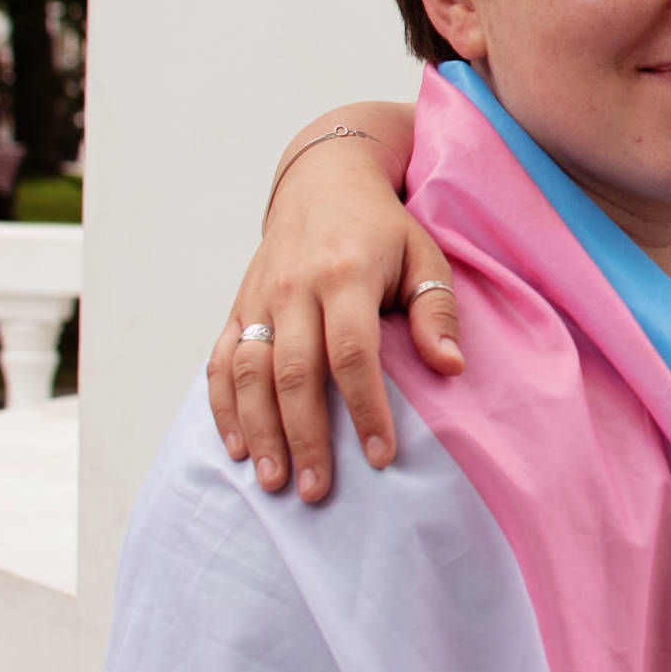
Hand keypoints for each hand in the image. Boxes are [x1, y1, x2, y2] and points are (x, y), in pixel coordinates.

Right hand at [206, 141, 460, 500]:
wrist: (323, 180)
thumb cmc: (384, 227)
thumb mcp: (424, 254)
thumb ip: (434, 311)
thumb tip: (451, 368)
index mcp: (345, 274)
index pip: (351, 352)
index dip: (365, 407)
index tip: (381, 456)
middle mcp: (294, 287)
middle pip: (293, 372)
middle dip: (305, 436)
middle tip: (317, 491)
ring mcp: (258, 297)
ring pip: (247, 372)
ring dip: (258, 431)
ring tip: (274, 481)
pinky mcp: (237, 305)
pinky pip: (219, 361)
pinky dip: (223, 407)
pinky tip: (236, 447)